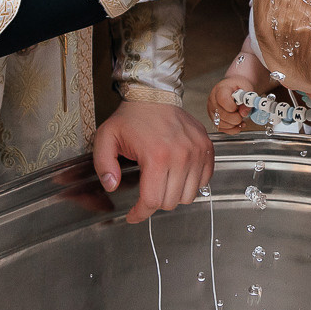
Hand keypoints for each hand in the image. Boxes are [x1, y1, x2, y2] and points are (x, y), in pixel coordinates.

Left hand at [92, 100, 214, 223]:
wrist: (154, 94)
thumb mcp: (105, 139)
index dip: (140, 214)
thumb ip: (103, 165)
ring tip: (162, 184)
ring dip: (174, 195)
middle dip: (155, 203)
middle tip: (146, 193)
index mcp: (156, 156)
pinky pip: (204, 181)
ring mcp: (197, 152)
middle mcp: (181, 155)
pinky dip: (191, 183)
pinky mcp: (207, 148)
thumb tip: (111, 186)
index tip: (133, 215)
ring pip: (189, 195)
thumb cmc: (130, 118)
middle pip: (171, 202)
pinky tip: (177, 175)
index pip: (152, 200)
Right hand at [207, 74, 257, 133]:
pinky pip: (221, 129)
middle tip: (243, 114)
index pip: (223, 100)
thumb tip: (244, 112)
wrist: (234, 88)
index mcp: (220, 89)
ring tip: (242, 119)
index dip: (233, 107)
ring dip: (234, 125)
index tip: (240, 106)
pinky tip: (238, 124)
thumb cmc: (239, 87)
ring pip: (220, 124)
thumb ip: (248, 99)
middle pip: (221, 114)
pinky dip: (231, 129)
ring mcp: (212, 110)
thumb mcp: (247, 87)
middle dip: (236, 118)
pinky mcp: (214, 118)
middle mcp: (213, 100)